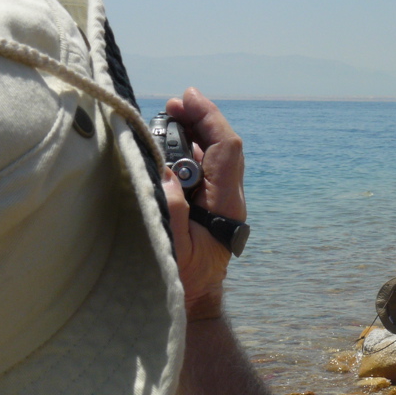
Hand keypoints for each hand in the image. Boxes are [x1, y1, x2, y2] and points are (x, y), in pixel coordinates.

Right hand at [161, 88, 245, 318]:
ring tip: (170, 116)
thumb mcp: (176, 248)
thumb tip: (166, 172)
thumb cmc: (185, 277)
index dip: (210, 120)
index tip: (187, 98)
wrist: (198, 296)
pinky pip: (204, 166)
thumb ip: (173, 210)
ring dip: (194, 131)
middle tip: (174, 104)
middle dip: (201, 118)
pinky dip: (189, 148)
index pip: (226, 150)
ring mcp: (222, 197)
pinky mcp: (212, 200)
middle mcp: (229, 196)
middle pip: (224, 146)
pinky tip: (170, 141)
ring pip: (215, 153)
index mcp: (226, 205)